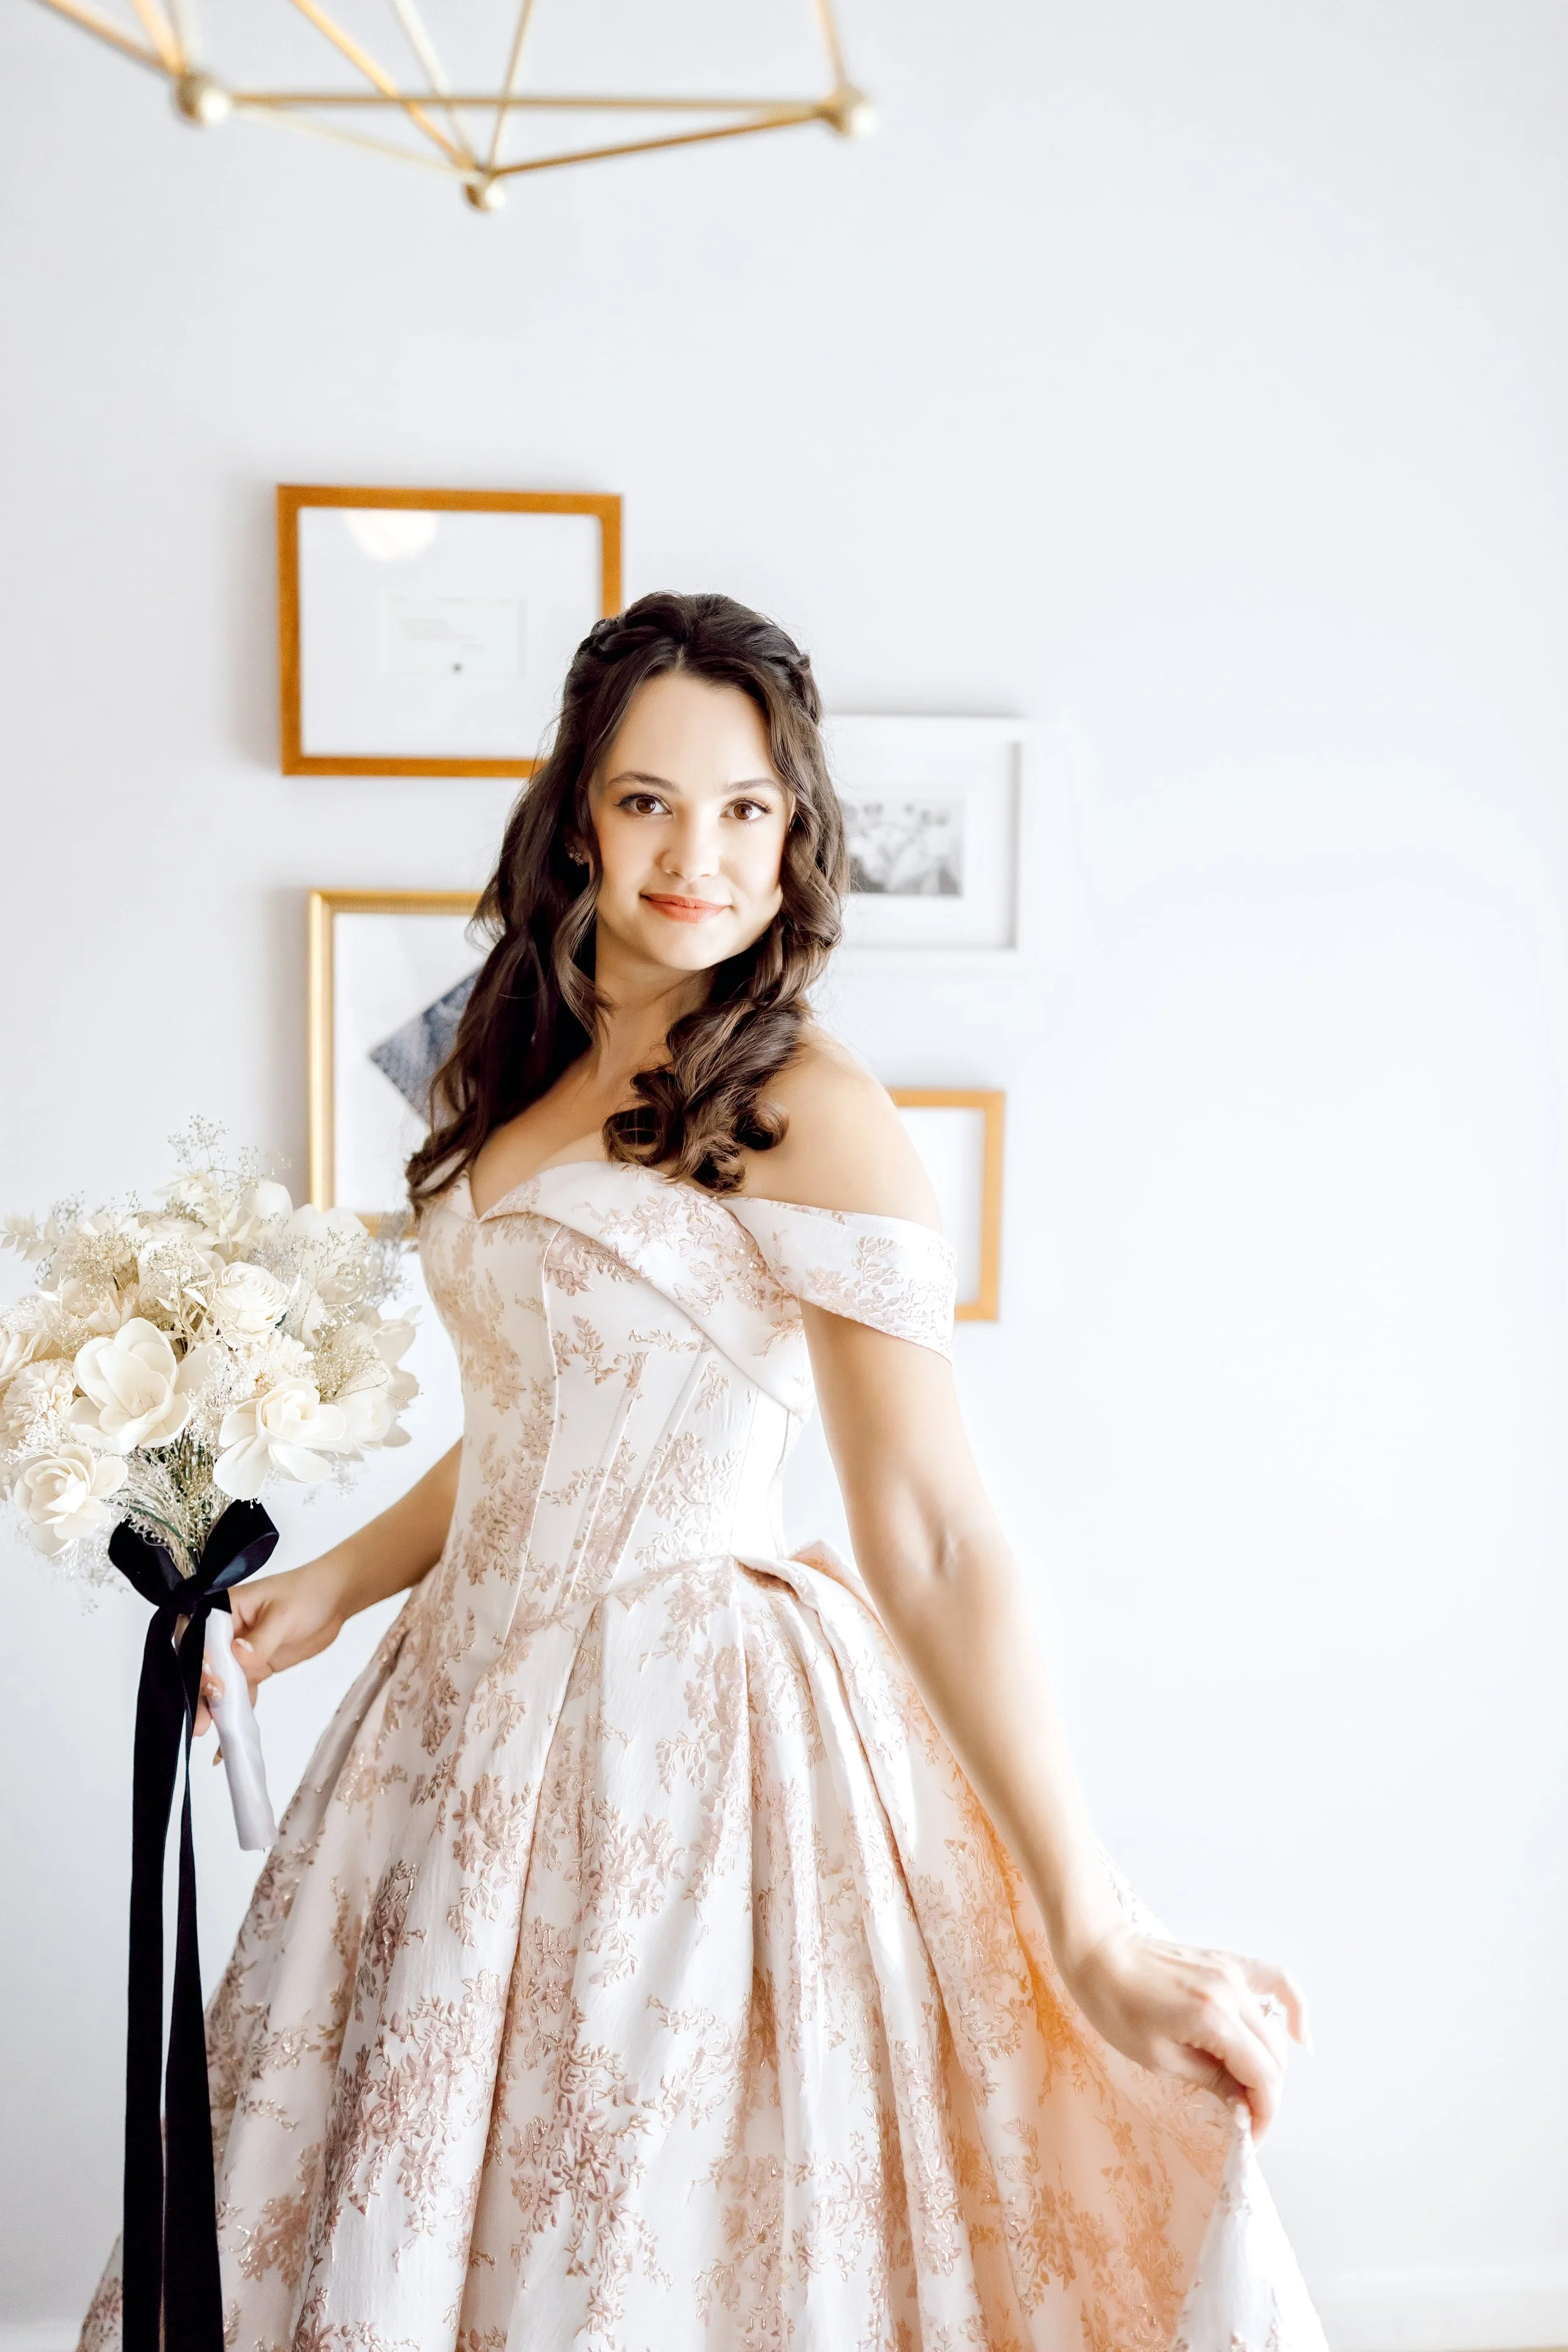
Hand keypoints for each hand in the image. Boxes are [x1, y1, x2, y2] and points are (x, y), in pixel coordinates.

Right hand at [194, 1555, 348, 1736]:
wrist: (333, 1599)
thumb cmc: (306, 1594)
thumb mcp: (283, 1615)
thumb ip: (261, 1638)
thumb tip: (237, 1656)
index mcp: (222, 1611)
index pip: (200, 1640)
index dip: (201, 1666)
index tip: (214, 1688)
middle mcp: (224, 1634)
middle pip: (203, 1666)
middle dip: (200, 1695)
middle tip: (200, 1724)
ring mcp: (237, 1653)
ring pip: (220, 1684)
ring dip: (214, 1708)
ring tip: (206, 1734)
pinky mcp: (253, 1668)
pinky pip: (240, 1693)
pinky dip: (236, 1713)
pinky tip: (228, 1738)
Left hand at [1059, 1922, 1310, 2135]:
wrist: (1097, 1954)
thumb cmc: (1115, 2008)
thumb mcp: (1159, 2058)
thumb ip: (1212, 2079)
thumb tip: (1244, 2106)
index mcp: (1212, 2018)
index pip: (1263, 2075)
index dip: (1265, 2114)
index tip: (1252, 2138)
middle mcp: (1231, 1992)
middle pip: (1273, 2056)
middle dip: (1266, 2095)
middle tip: (1244, 2119)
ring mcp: (1232, 1972)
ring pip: (1273, 2029)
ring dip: (1270, 2065)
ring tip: (1250, 2089)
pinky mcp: (1228, 1962)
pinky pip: (1276, 1981)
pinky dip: (1294, 2008)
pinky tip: (1296, 2035)